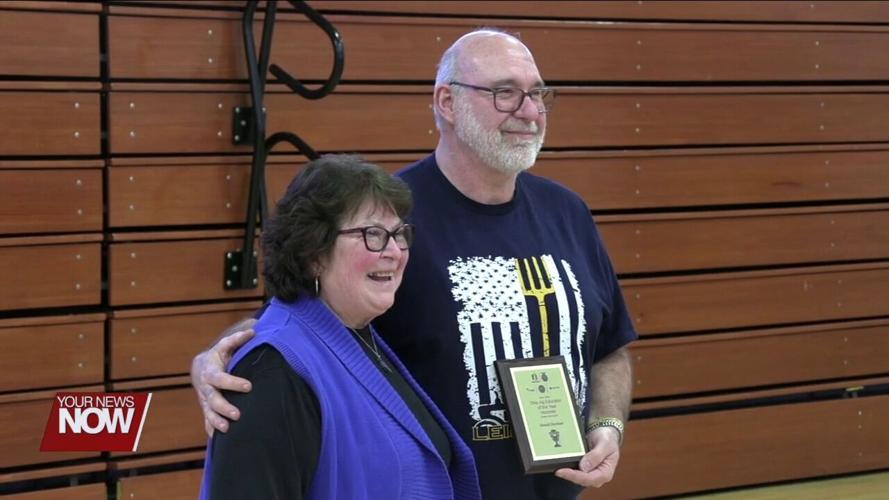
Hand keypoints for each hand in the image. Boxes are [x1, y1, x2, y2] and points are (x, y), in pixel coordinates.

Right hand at [190, 319, 256, 435]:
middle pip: (213, 399)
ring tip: (227, 429)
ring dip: (216, 421)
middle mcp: (206, 388)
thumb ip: (237, 339)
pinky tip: (217, 440)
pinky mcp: (206, 408)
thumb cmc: (218, 356)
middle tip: (238, 414)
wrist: (200, 368)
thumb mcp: (225, 346)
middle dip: (224, 407)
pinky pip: (207, 420)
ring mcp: (205, 400)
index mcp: (211, 372)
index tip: (249, 386)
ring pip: (208, 413)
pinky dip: (211, 429)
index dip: (233, 382)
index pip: (221, 378)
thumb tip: (253, 331)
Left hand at [554, 426, 620, 487]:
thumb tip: (584, 467)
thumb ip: (596, 455)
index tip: (563, 471)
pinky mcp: (583, 469)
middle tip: (557, 470)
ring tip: (556, 468)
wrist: (605, 432)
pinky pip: (574, 471)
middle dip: (569, 476)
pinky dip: (567, 468)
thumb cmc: (607, 438)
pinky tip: (559, 464)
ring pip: (576, 477)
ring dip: (566, 473)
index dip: (575, 476)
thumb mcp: (605, 444)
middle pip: (581, 480)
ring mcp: (590, 473)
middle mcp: (597, 476)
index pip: (589, 478)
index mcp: (606, 473)